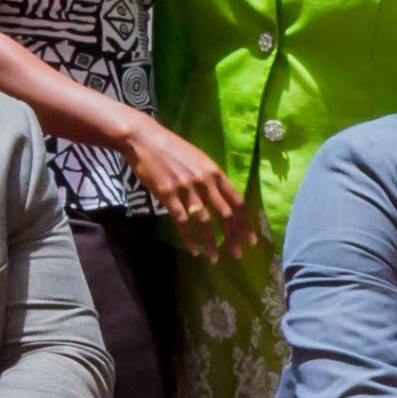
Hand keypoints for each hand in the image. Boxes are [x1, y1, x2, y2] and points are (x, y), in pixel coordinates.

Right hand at [129, 123, 255, 252]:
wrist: (145, 140)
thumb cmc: (173, 149)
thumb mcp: (199, 160)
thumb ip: (212, 179)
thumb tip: (224, 200)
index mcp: (215, 172)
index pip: (237, 201)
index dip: (246, 223)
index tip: (251, 240)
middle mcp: (204, 181)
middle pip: (225, 214)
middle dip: (233, 237)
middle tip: (237, 255)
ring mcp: (186, 188)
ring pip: (204, 221)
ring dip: (210, 243)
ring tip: (213, 257)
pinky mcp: (167, 194)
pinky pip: (182, 221)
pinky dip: (189, 238)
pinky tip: (193, 250)